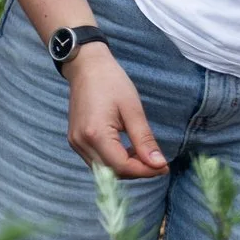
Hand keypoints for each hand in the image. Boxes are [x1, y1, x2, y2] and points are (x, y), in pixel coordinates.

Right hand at [65, 47, 167, 178]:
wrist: (86, 67)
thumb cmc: (111, 82)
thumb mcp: (132, 109)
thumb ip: (144, 139)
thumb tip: (159, 164)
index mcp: (95, 134)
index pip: (122, 166)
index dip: (145, 171)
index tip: (164, 166)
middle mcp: (81, 143)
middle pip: (112, 172)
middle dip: (137, 171)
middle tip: (157, 161)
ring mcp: (75, 143)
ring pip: (104, 169)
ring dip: (126, 167)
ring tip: (143, 154)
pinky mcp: (75, 141)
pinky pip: (97, 160)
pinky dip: (114, 161)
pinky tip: (127, 150)